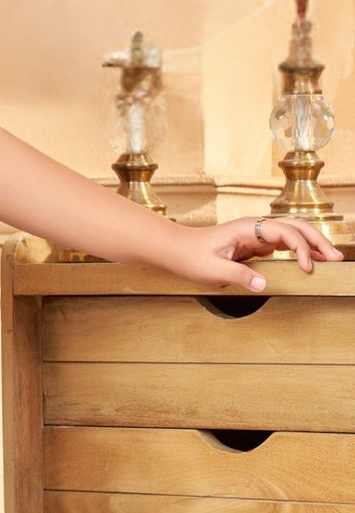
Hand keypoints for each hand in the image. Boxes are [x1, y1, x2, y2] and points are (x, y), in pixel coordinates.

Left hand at [171, 215, 342, 292]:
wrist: (177, 249)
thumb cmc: (191, 256)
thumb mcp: (212, 270)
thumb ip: (238, 276)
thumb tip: (263, 285)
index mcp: (247, 228)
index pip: (284, 231)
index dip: (300, 248)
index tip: (307, 268)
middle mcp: (255, 227)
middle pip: (295, 227)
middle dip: (317, 241)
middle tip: (335, 258)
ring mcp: (256, 234)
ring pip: (292, 233)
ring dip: (312, 244)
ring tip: (330, 259)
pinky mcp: (255, 244)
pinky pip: (283, 244)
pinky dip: (299, 251)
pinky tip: (310, 262)